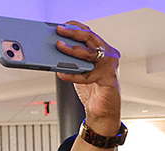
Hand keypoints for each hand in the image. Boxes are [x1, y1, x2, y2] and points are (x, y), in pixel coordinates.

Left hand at [55, 21, 120, 135]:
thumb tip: (54, 50)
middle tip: (59, 30)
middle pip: (90, 38)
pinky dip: (73, 75)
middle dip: (73, 33)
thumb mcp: (80, 70)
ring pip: (89, 54)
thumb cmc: (92, 89)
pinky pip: (88, 75)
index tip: (62, 24)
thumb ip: (72, 60)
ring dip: (72, 50)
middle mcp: (108, 55)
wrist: (102, 110)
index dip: (76, 27)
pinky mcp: (108, 79)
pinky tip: (61, 73)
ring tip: (58, 46)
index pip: (89, 33)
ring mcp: (110, 66)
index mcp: (102, 50)